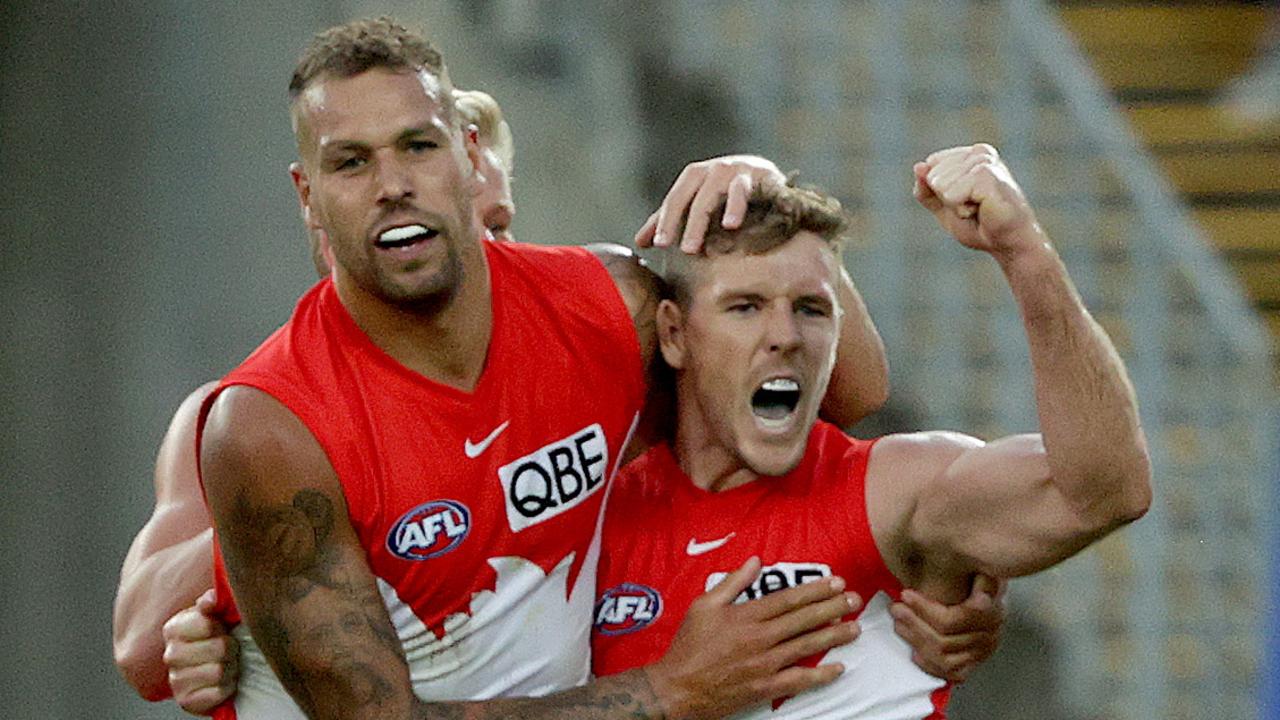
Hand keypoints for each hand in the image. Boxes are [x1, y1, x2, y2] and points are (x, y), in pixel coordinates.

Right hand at [162, 589, 238, 714]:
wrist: (211, 668)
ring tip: (226, 665)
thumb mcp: (215, 614)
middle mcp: (171, 654)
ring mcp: (176, 680)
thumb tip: (212, 598)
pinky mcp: (186, 702)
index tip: (221, 628)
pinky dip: (227, 688)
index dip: (222, 626)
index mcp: (174, 628)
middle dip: (231, 648)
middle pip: (219, 648)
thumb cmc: (217, 637)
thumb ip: (213, 601)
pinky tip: (223, 683)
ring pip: (219, 672)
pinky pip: (218, 693)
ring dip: (231, 669)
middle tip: (229, 649)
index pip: (208, 624)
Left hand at [636, 155, 785, 252]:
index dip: (666, 220)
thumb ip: (668, 220)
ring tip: (718, 233)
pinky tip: (733, 224)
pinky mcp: (762, 175)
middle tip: (684, 250)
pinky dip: (741, 205)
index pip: (675, 199)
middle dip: (689, 223)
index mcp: (695, 175)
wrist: (767, 178)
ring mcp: (739, 170)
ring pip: (721, 192)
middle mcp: (715, 168)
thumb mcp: (696, 205)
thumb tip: (639, 242)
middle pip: (696, 196)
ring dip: (715, 214)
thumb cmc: (726, 195)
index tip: (658, 245)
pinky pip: (750, 189)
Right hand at [646, 557, 860, 719]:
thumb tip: (755, 560)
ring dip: (833, 636)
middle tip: (855, 599)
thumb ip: (733, 582)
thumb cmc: (688, 645)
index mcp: (746, 616)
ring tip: (855, 628)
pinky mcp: (765, 688)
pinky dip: (820, 675)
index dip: (815, 590)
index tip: (835, 582)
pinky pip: (799, 681)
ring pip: (807, 647)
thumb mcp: (703, 605)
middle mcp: (760, 638)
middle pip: (803, 620)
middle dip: (832, 608)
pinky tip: (838, 668)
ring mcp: (764, 665)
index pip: (789, 599)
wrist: (677, 688)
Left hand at [889, 576, 1005, 682]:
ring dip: (916, 641)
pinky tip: (914, 651)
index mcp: (991, 614)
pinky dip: (929, 664)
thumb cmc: (982, 580)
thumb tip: (977, 594)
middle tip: (896, 608)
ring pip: (943, 658)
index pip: (951, 620)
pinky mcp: (973, 664)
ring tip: (899, 624)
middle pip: (943, 641)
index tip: (905, 595)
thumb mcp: (984, 570)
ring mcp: (980, 653)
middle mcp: (988, 637)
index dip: (924, 609)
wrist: (994, 596)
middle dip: (913, 623)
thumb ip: (980, 579)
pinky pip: (950, 673)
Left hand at [912, 144, 1042, 258]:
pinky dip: (962, 209)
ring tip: (980, 208)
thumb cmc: (980, 225)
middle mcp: (979, 152)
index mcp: (970, 154)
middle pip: (933, 176)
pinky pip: (951, 194)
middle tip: (974, 207)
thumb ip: (926, 189)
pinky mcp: (987, 174)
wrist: (1008, 243)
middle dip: (948, 199)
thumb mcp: (944, 206)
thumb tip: (918, 166)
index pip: (931, 165)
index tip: (965, 201)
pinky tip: (983, 209)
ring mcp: (985, 161)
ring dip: (956, 205)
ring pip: (940, 184)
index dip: (940, 192)